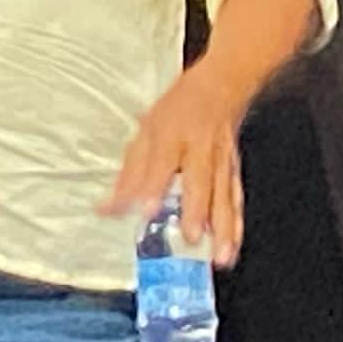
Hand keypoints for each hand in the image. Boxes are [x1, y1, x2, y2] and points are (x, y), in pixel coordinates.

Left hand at [105, 61, 253, 266]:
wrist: (222, 86)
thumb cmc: (180, 109)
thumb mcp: (146, 131)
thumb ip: (128, 173)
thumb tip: (106, 208)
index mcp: (171, 136)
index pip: (160, 163)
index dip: (153, 187)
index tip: (146, 210)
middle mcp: (199, 149)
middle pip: (200, 182)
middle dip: (197, 211)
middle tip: (192, 238)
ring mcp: (221, 161)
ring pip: (224, 195)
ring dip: (223, 227)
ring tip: (219, 255)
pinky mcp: (234, 171)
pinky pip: (235, 199)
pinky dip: (236, 225)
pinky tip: (232, 246)